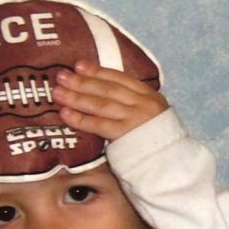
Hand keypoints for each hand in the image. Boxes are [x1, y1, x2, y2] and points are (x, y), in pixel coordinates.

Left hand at [53, 60, 167, 140]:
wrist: (169, 162)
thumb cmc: (155, 140)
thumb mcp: (151, 115)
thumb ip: (132, 102)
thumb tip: (100, 91)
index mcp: (150, 96)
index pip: (121, 78)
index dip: (98, 71)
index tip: (79, 65)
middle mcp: (144, 104)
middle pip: (108, 89)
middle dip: (83, 82)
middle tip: (61, 76)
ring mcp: (136, 120)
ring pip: (102, 105)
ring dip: (77, 98)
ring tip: (58, 94)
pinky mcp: (126, 136)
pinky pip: (100, 125)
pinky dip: (81, 119)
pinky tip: (66, 115)